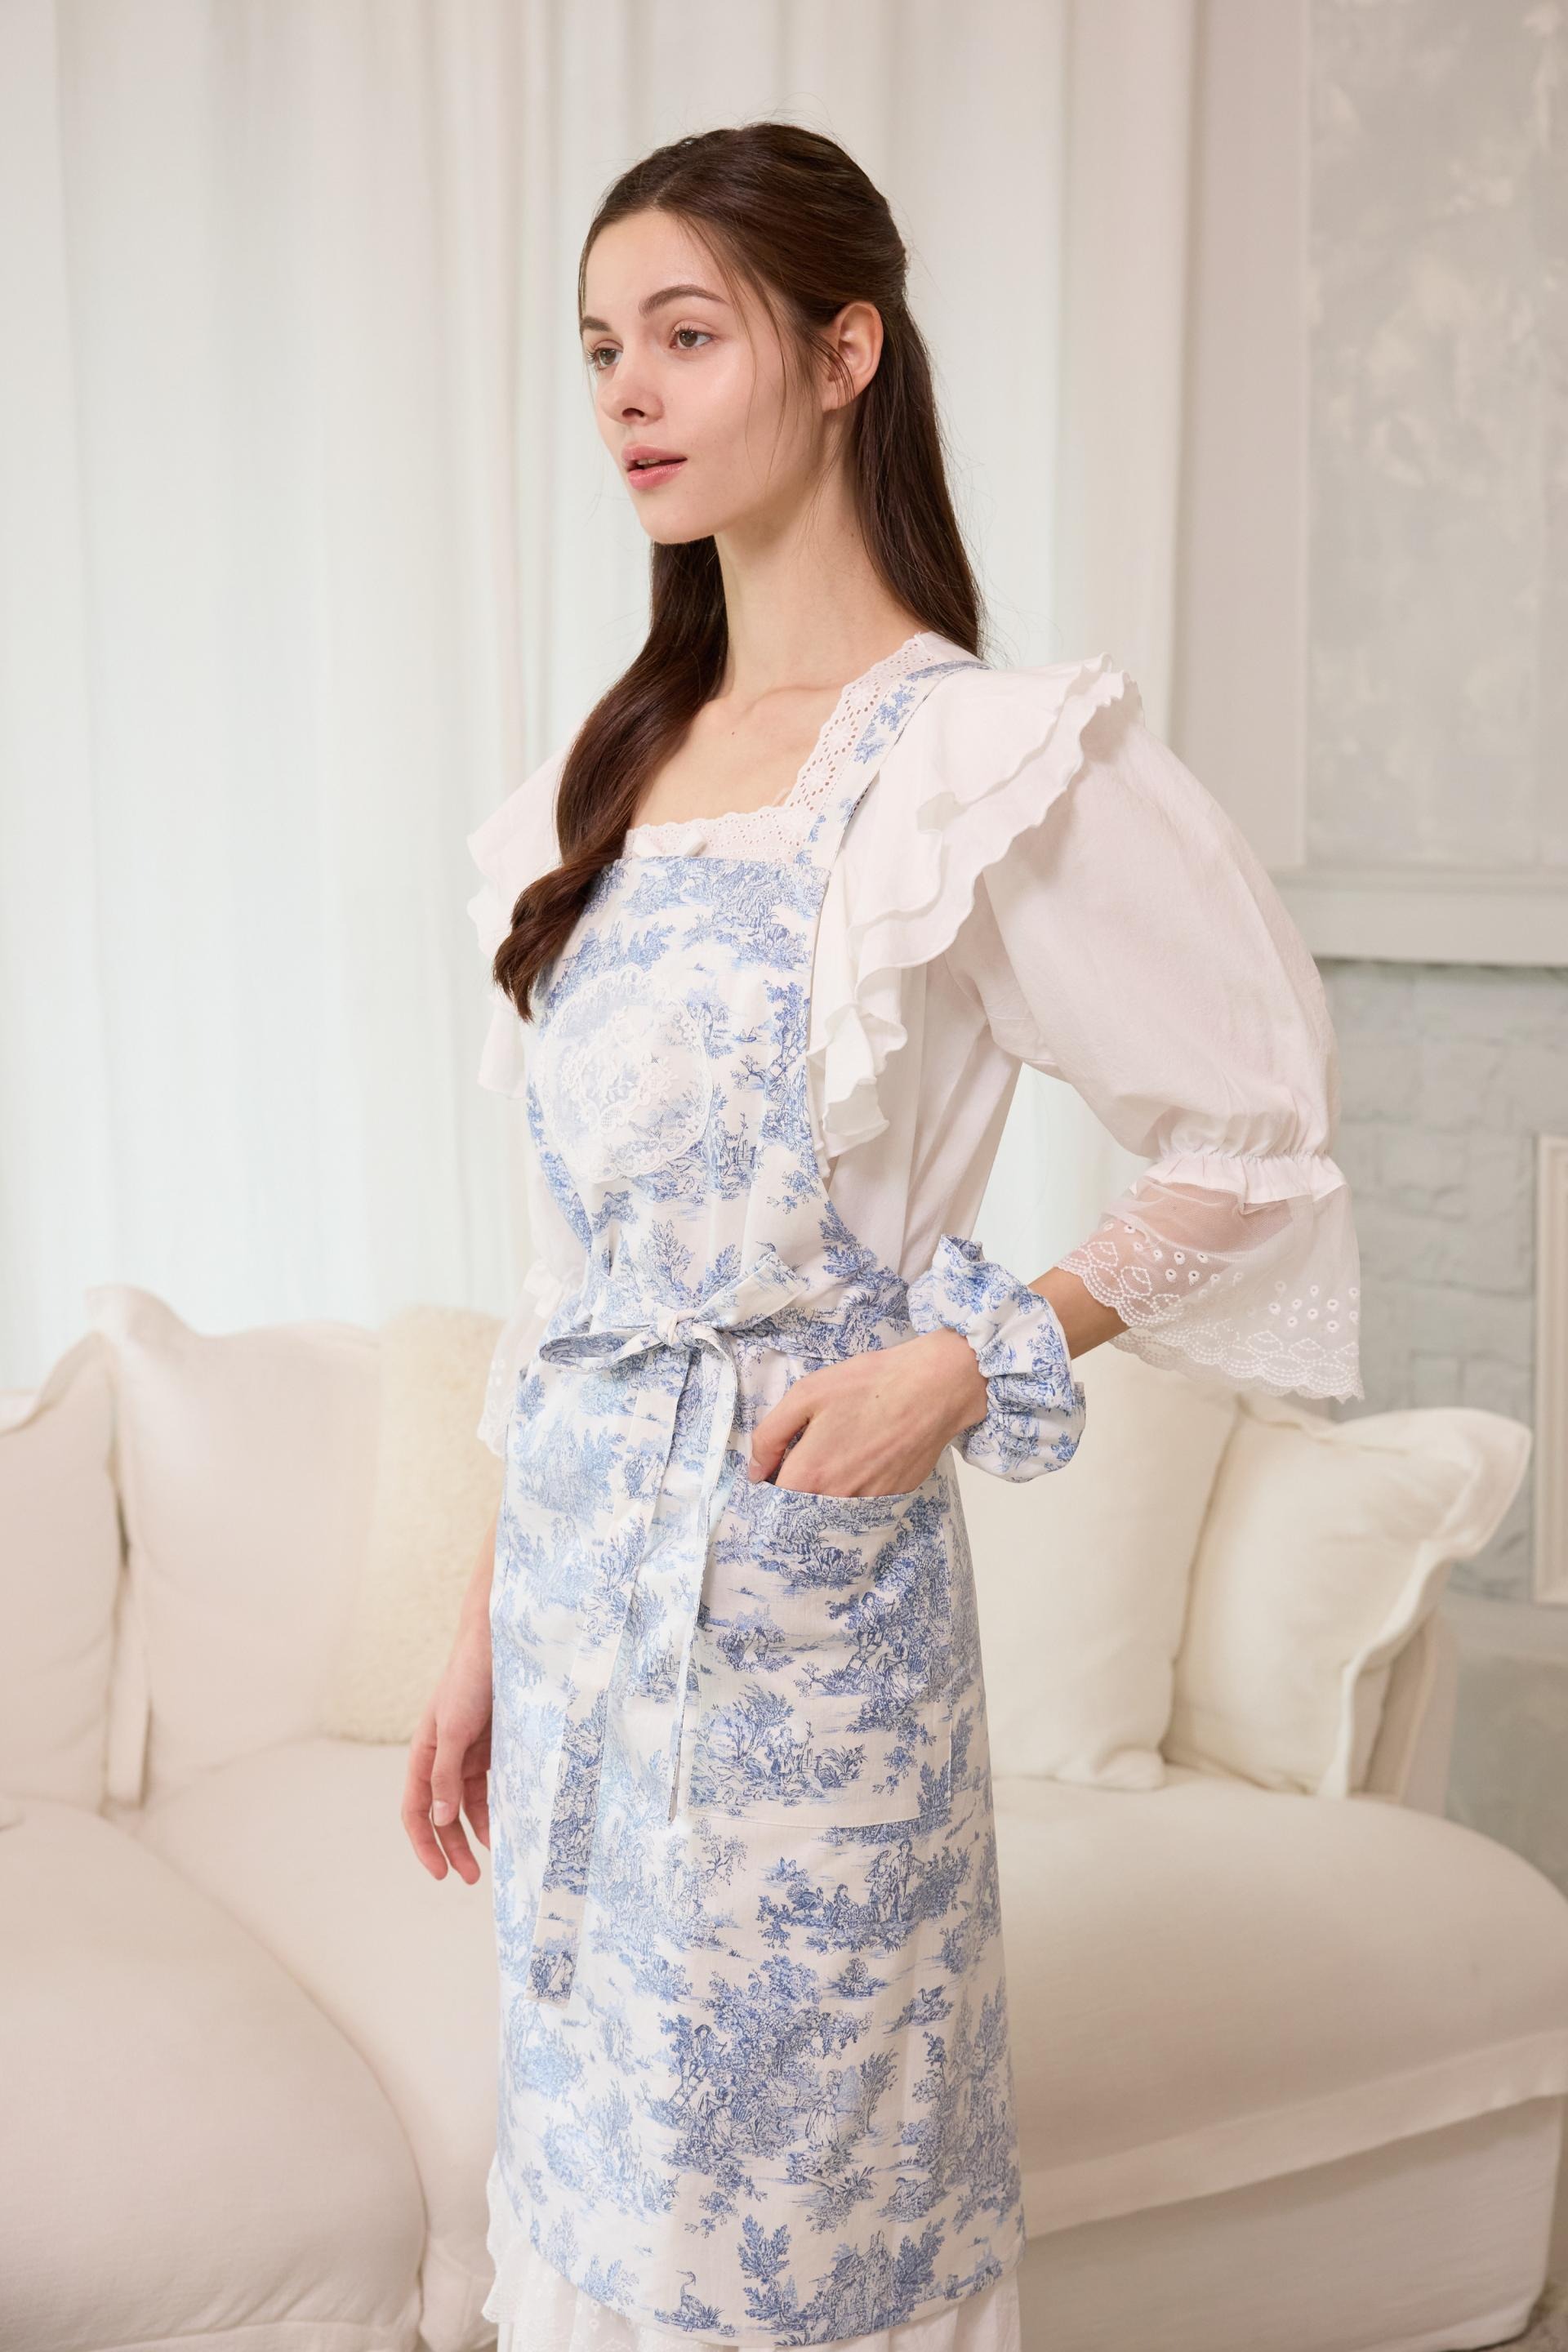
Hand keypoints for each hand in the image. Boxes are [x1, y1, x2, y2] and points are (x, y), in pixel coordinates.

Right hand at [402, 1613, 492, 1884]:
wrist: (499, 1643)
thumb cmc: (469, 1680)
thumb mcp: (454, 1729)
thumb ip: (446, 1774)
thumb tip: (442, 1819)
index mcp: (423, 1754)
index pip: (415, 1810)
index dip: (423, 1843)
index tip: (440, 1873)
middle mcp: (442, 1758)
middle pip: (440, 1814)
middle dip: (451, 1847)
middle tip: (468, 1878)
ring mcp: (467, 1754)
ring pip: (465, 1805)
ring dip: (474, 1832)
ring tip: (493, 1857)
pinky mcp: (491, 1748)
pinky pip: (488, 1788)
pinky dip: (493, 1809)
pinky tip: (505, 1825)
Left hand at [747, 1328, 987, 1498]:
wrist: (931, 1387)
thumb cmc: (868, 1384)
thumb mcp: (805, 1395)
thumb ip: (769, 1436)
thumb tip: (755, 1472)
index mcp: (810, 1473)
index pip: (773, 1501)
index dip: (769, 1485)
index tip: (772, 1470)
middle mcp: (838, 1497)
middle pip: (801, 1514)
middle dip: (795, 1496)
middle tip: (803, 1463)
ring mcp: (869, 1502)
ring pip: (833, 1513)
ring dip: (825, 1496)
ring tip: (836, 1459)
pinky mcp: (894, 1498)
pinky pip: (863, 1507)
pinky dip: (855, 1492)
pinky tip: (862, 1461)